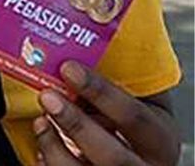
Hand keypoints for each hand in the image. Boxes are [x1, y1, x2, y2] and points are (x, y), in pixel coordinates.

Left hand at [34, 61, 178, 165]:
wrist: (131, 153)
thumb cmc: (127, 120)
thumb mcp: (133, 102)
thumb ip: (113, 85)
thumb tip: (71, 46)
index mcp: (160, 139)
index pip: (135, 118)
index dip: (102, 93)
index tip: (69, 69)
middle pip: (114, 156)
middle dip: (77, 125)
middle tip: (47, 97)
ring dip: (55, 147)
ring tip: (39, 122)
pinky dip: (49, 163)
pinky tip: (41, 145)